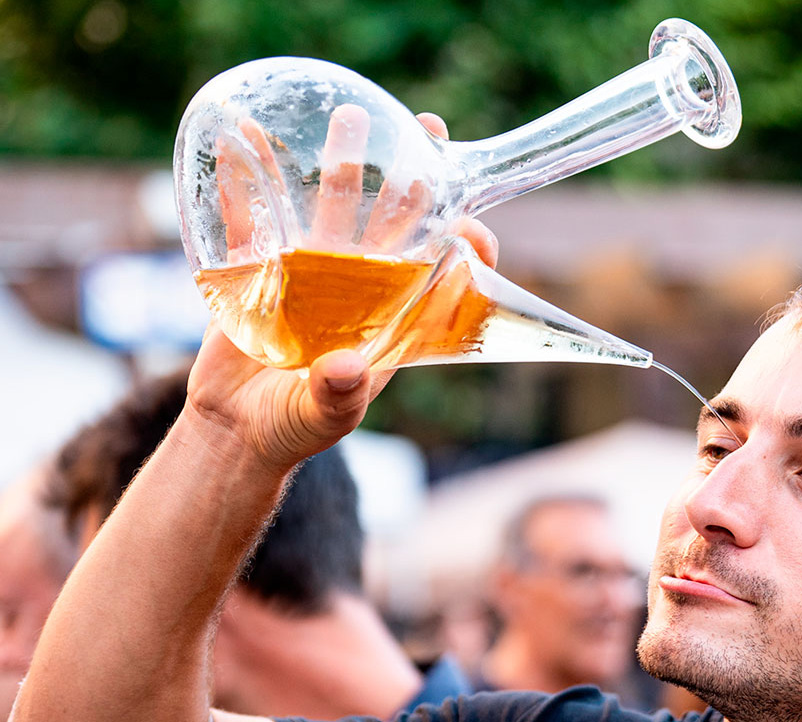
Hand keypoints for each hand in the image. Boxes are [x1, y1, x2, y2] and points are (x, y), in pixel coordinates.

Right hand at [198, 110, 499, 471]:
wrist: (236, 430)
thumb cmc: (293, 428)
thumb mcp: (322, 417)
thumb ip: (336, 396)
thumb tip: (345, 368)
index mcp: (389, 318)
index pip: (439, 272)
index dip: (462, 244)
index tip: (470, 222)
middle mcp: (357, 288)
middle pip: (392, 223)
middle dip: (411, 177)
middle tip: (428, 127)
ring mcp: (310, 274)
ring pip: (332, 209)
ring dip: (342, 165)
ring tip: (352, 116)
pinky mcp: (260, 270)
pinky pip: (253, 218)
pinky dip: (245, 182)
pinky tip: (242, 142)